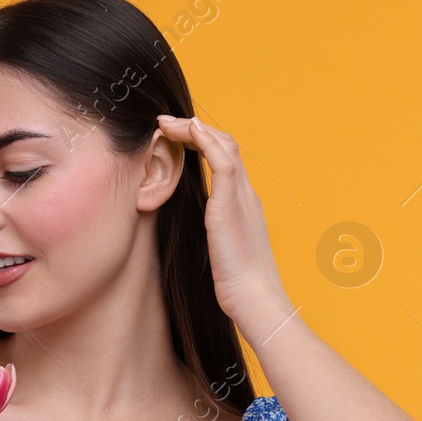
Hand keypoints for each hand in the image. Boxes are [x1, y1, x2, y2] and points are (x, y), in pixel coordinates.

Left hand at [155, 114, 291, 328]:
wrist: (255, 297)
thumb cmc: (237, 281)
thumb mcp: (220, 249)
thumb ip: (212, 230)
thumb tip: (199, 231)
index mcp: (243, 203)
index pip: (225, 158)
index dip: (202, 141)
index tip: (175, 136)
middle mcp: (246, 194)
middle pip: (226, 145)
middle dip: (195, 129)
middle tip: (166, 123)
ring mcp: (242, 197)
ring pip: (224, 146)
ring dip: (194, 129)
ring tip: (168, 123)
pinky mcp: (231, 205)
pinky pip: (223, 162)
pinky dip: (206, 141)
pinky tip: (188, 129)